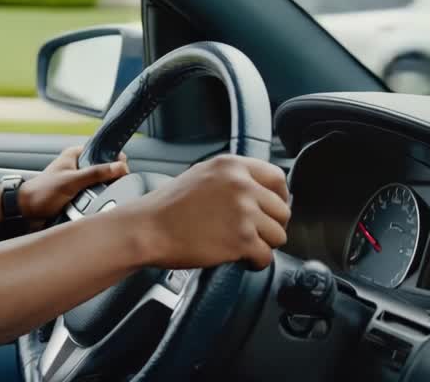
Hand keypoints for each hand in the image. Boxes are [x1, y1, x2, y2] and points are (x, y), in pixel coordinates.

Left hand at [19, 145, 129, 223]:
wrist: (26, 211)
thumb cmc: (41, 192)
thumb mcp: (71, 181)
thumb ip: (95, 173)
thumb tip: (119, 167)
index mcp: (75, 155)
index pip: (103, 151)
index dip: (115, 159)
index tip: (124, 170)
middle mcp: (78, 166)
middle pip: (104, 169)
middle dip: (109, 179)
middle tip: (112, 187)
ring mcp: (78, 181)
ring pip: (100, 184)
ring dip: (102, 192)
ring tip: (99, 198)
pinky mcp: (78, 194)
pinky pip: (93, 196)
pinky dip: (96, 201)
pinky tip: (96, 205)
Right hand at [127, 155, 289, 270]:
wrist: (147, 229)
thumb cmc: (167, 207)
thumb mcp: (201, 175)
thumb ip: (232, 178)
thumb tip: (259, 191)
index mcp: (231, 166)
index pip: (277, 177)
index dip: (280, 197)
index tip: (273, 208)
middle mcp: (241, 185)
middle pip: (282, 210)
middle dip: (271, 225)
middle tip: (253, 232)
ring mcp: (243, 213)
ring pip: (278, 235)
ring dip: (263, 244)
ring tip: (243, 245)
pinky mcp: (241, 240)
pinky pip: (266, 257)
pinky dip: (256, 262)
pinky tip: (240, 259)